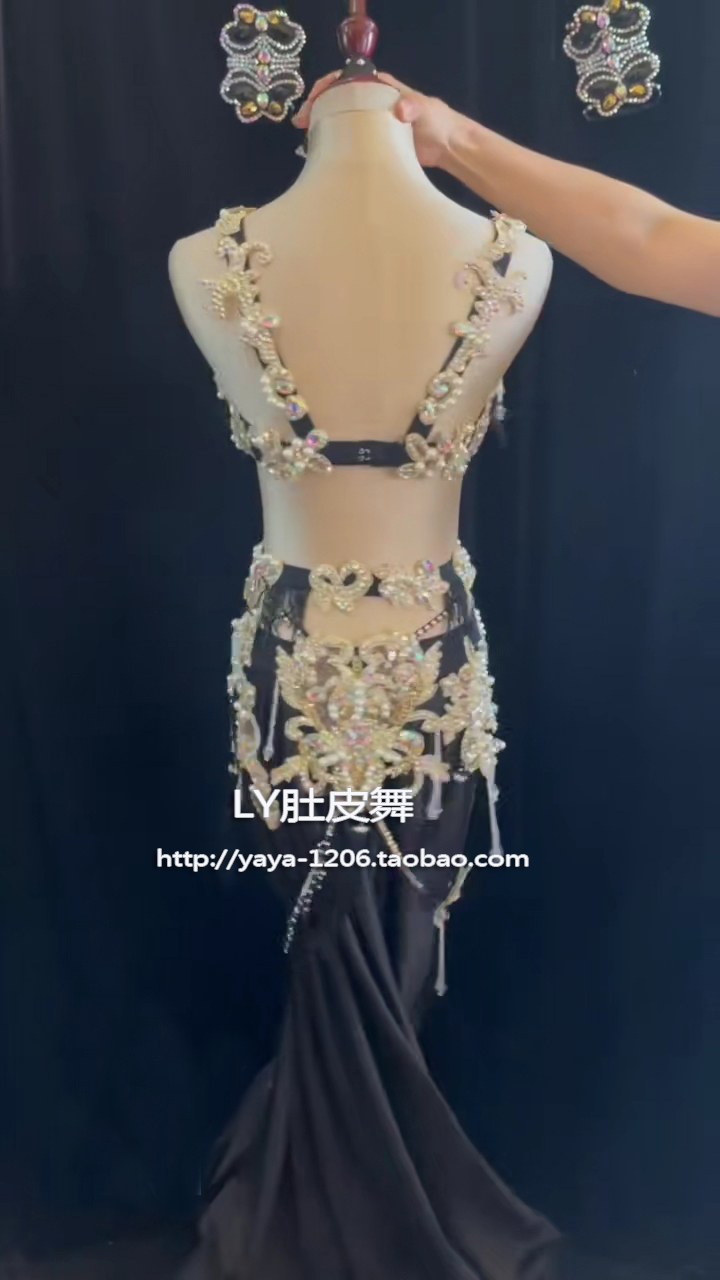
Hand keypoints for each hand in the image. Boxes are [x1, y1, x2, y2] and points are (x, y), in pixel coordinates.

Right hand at [291, 71, 459, 169]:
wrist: (447, 146)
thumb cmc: (436, 121)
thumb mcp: (424, 110)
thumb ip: (413, 107)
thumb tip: (401, 108)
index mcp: (379, 88)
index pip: (346, 79)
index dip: (326, 86)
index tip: (313, 99)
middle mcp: (371, 103)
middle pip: (337, 99)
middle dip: (317, 107)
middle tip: (301, 123)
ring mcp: (370, 124)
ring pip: (340, 119)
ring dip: (322, 126)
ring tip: (305, 138)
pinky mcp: (372, 144)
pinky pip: (349, 140)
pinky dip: (334, 144)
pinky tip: (322, 153)